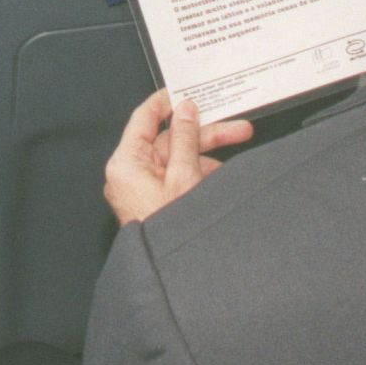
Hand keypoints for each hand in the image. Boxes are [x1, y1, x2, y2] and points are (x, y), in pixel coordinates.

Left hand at [103, 88, 252, 225]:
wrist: (169, 274)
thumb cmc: (170, 230)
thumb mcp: (185, 176)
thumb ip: (186, 139)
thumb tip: (186, 111)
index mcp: (126, 162)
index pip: (144, 118)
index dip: (167, 102)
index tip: (186, 90)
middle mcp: (131, 173)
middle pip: (171, 141)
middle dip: (206, 135)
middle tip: (238, 129)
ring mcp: (144, 189)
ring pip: (179, 160)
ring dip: (209, 157)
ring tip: (238, 154)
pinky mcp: (156, 202)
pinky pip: (179, 178)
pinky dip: (201, 175)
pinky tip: (225, 176)